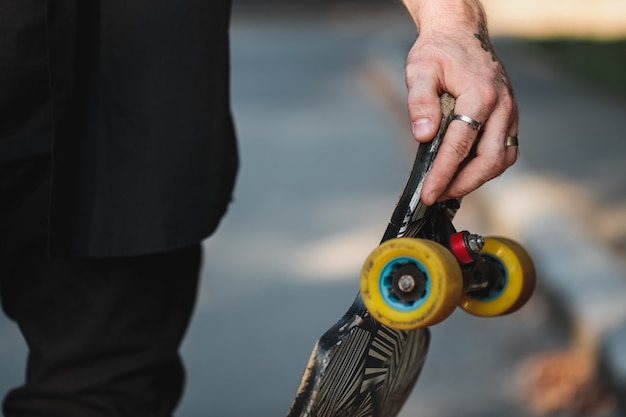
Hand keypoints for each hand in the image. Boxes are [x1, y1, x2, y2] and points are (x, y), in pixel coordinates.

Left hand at [403, 0, 518, 205]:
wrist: (461, 33)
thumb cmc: (439, 51)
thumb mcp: (420, 69)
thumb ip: (420, 102)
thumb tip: (423, 136)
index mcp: (480, 95)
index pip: (460, 146)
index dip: (443, 174)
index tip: (428, 194)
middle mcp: (502, 106)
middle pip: (490, 160)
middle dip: (463, 184)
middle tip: (437, 196)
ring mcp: (510, 112)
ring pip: (502, 160)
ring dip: (477, 179)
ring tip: (448, 188)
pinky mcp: (509, 117)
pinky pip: (505, 151)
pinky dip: (486, 167)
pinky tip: (464, 172)